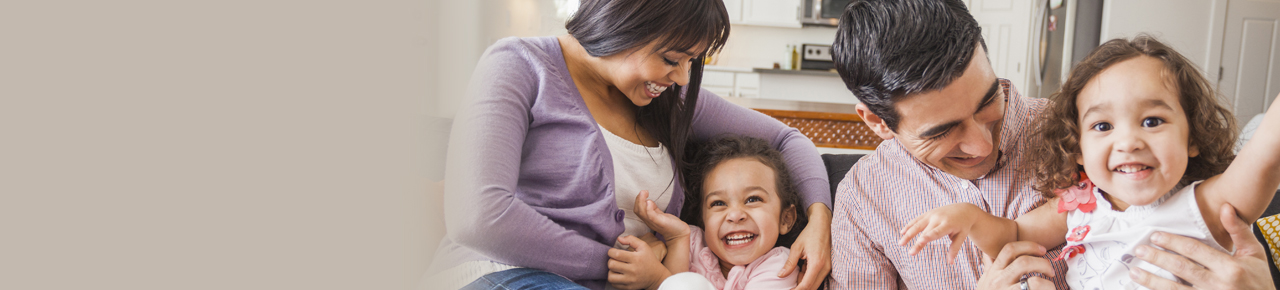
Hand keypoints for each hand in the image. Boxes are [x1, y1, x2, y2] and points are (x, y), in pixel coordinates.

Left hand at [608, 235, 672, 289]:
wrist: (657, 277)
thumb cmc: (649, 260)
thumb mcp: (644, 246)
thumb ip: (631, 239)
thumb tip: (618, 238)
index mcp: (636, 258)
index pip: (616, 254)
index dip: (611, 251)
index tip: (613, 252)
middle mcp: (633, 270)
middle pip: (612, 265)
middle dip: (611, 260)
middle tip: (615, 260)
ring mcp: (630, 280)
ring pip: (610, 276)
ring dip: (611, 271)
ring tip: (616, 268)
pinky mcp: (629, 288)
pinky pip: (614, 284)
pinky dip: (614, 279)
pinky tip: (618, 275)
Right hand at [634, 190, 688, 242]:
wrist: (680, 233)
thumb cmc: (670, 224)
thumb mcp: (659, 214)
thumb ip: (652, 208)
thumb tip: (647, 201)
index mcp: (648, 218)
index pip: (637, 210)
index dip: (637, 200)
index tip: (642, 193)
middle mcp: (649, 221)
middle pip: (638, 211)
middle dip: (638, 200)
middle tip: (642, 191)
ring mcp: (655, 223)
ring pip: (643, 213)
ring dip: (641, 202)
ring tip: (644, 193)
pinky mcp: (661, 223)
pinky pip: (652, 217)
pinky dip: (649, 209)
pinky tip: (649, 202)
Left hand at [779, 203, 831, 289]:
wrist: (823, 225)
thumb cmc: (810, 234)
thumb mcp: (796, 247)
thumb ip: (789, 263)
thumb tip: (780, 275)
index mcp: (817, 264)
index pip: (806, 285)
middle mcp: (825, 268)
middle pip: (812, 287)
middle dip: (800, 288)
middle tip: (789, 286)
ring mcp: (827, 267)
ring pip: (815, 283)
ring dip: (804, 282)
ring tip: (795, 273)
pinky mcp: (827, 266)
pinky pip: (817, 277)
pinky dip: (807, 277)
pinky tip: (800, 270)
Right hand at [899, 203, 983, 262]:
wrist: (964, 209)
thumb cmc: (963, 225)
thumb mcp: (962, 236)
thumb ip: (955, 249)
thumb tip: (950, 263)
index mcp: (948, 224)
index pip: (936, 232)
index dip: (928, 237)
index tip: (920, 241)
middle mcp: (937, 218)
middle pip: (924, 231)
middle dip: (916, 242)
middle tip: (910, 253)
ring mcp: (931, 215)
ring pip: (917, 225)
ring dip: (908, 234)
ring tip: (900, 243)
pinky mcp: (928, 213)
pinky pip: (916, 220)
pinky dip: (909, 226)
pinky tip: (902, 232)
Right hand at [975, 241, 1055, 289]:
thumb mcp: (984, 283)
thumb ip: (989, 268)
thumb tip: (989, 254)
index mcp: (993, 272)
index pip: (1010, 249)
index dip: (1029, 246)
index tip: (1042, 250)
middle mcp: (998, 281)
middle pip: (1024, 262)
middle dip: (1043, 263)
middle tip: (1050, 271)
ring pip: (1035, 282)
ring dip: (1048, 284)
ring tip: (1051, 288)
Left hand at [1130, 203, 1275, 289]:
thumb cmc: (1259, 282)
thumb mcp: (1254, 254)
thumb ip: (1238, 231)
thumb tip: (1225, 207)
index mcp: (1231, 268)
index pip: (1195, 250)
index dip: (1173, 242)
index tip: (1156, 236)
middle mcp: (1219, 284)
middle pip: (1182, 268)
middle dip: (1158, 258)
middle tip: (1140, 250)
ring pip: (1176, 289)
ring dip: (1153, 280)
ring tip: (1135, 272)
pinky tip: (1149, 289)